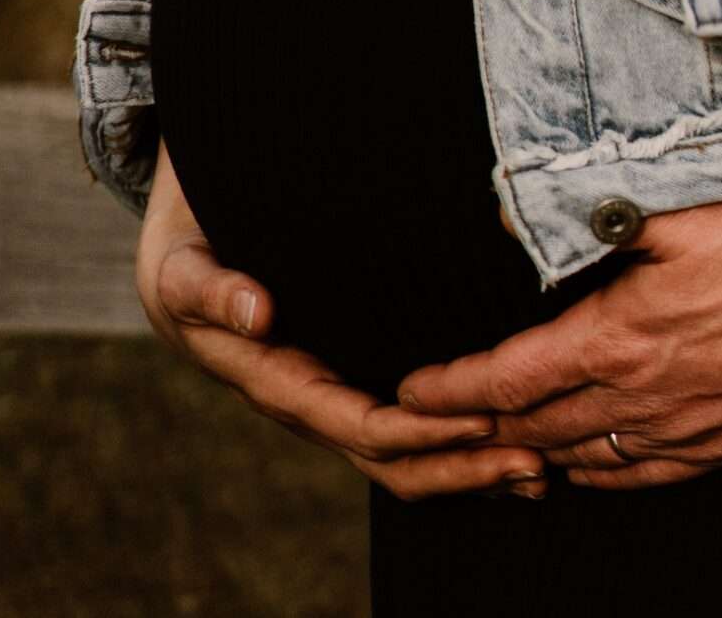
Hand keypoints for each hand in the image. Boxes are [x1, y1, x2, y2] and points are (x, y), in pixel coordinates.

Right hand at [138, 141, 549, 499]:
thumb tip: (257, 313)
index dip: (421, 431)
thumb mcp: (181, 263)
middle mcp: (311, 402)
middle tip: (534, 465)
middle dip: (461, 468)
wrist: (184, 248)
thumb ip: (210, 288)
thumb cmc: (186, 250)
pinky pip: (411, 432)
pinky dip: (462, 446)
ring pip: (407, 458)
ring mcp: (335, 397)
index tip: (481, 420)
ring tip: (540, 473)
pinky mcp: (357, 382)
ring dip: (471, 470)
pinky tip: (517, 448)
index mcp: (274, 381)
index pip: (358, 423)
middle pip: (393, 461)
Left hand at [397, 199, 721, 489]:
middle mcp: (636, 398)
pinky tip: (584, 467)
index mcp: (615, 340)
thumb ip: (597, 217)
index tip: (414, 391)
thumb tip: (518, 210)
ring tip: (500, 441)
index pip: (506, 376)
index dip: (452, 387)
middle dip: (479, 422)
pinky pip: (639, 475)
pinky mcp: (721, 448)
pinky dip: (597, 473)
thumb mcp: (680, 215)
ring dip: (532, 449)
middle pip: (533, 424)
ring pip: (581, 454)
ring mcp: (679, 430)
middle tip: (441, 421)